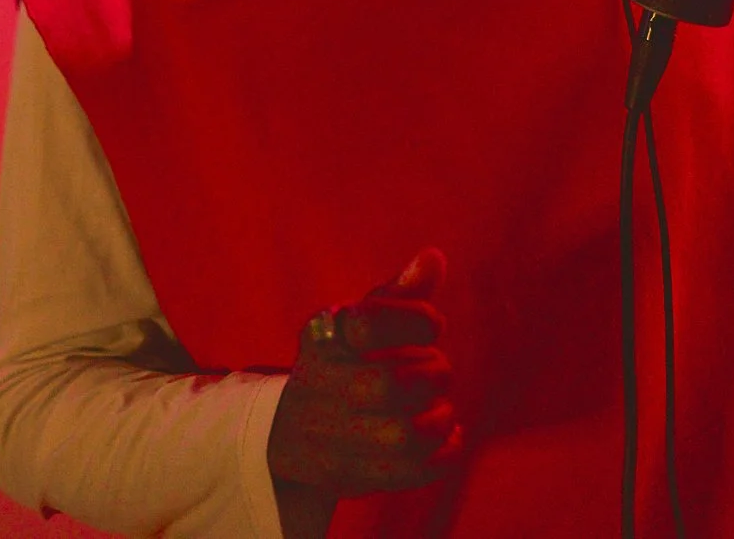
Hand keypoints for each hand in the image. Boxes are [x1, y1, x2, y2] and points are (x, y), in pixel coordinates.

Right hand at [268, 248, 460, 517]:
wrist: (287, 431)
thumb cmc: (341, 362)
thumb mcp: (357, 321)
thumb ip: (398, 292)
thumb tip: (435, 257)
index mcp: (326, 337)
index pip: (368, 323)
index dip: (413, 320)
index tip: (435, 324)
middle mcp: (324, 386)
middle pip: (391, 386)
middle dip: (433, 375)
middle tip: (440, 370)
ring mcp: (335, 437)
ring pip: (404, 436)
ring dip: (439, 419)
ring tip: (441, 407)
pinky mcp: (352, 476)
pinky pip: (410, 472)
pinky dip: (441, 454)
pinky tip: (446, 436)